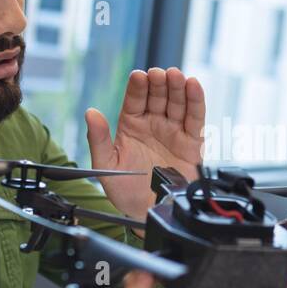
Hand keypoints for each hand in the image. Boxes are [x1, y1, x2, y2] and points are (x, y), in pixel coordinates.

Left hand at [86, 67, 205, 220]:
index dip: (138, 87)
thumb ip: (98, 139)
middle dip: (159, 83)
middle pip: (158, 96)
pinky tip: (193, 86)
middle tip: (159, 74)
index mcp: (132, 126)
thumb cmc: (126, 191)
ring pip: (177, 103)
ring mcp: (173, 131)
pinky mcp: (191, 142)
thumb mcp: (106, 166)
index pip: (135, 100)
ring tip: (176, 76)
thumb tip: (90, 113)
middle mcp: (153, 124)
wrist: (149, 213)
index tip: (139, 76)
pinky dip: (196, 101)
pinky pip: (195, 118)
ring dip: (177, 87)